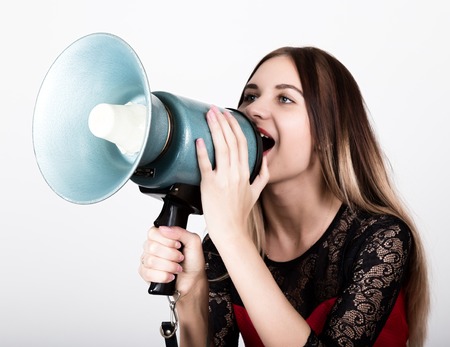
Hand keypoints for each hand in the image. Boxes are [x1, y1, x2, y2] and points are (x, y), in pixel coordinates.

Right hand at [138, 225, 204, 295]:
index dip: (167, 240)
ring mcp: (148, 260)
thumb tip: (164, 229)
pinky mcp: (146, 274)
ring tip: (177, 268)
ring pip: (150, 261)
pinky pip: (148, 273)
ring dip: (169, 266)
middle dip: (170, 255)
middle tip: (179, 257)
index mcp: (162, 237)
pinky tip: (170, 275)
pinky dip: (163, 276)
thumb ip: (180, 231)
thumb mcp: (193, 242)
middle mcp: (153, 247)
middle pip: (152, 247)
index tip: (178, 245)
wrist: (193, 281)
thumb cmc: (193, 262)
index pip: (153, 233)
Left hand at [195, 106, 268, 242]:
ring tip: (208, 115)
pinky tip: (199, 140)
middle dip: (223, 121)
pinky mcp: (210, 185)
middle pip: (231, 140)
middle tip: (214, 108)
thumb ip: (262, 176)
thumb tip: (265, 162)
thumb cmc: (240, 213)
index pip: (242, 143)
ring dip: (214, 129)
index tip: (228, 114)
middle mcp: (236, 172)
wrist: (231, 230)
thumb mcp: (256, 193)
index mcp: (246, 172)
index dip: (234, 126)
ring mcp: (223, 178)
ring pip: (221, 148)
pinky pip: (205, 165)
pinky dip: (202, 151)